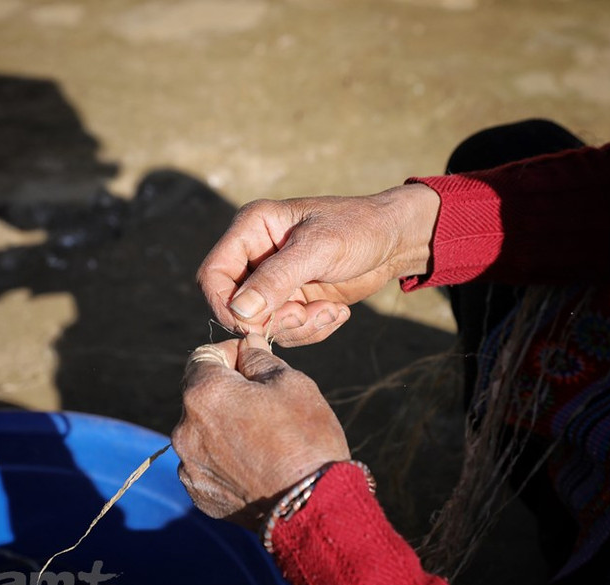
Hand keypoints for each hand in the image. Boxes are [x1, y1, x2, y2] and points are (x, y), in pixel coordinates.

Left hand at [172, 334, 350, 528]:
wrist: (314, 507)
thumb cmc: (306, 438)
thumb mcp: (291, 382)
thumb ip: (259, 357)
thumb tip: (246, 345)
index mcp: (204, 394)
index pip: (202, 356)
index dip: (230, 354)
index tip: (253, 362)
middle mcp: (185, 430)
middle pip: (200, 397)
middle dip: (227, 393)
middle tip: (266, 404)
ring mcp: (190, 466)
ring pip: (203, 433)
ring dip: (224, 428)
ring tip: (264, 441)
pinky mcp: (200, 495)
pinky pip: (207, 466)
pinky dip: (225, 461)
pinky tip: (256, 467)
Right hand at [197, 183, 440, 345]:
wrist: (396, 240)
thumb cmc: (359, 229)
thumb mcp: (319, 250)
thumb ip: (277, 279)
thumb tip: (238, 311)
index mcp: (251, 229)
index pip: (213, 275)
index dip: (227, 305)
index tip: (256, 324)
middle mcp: (255, 255)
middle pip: (234, 306)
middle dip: (271, 321)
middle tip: (305, 315)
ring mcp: (273, 281)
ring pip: (262, 324)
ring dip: (297, 328)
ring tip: (331, 312)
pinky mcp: (293, 301)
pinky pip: (287, 331)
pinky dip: (311, 330)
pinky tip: (337, 312)